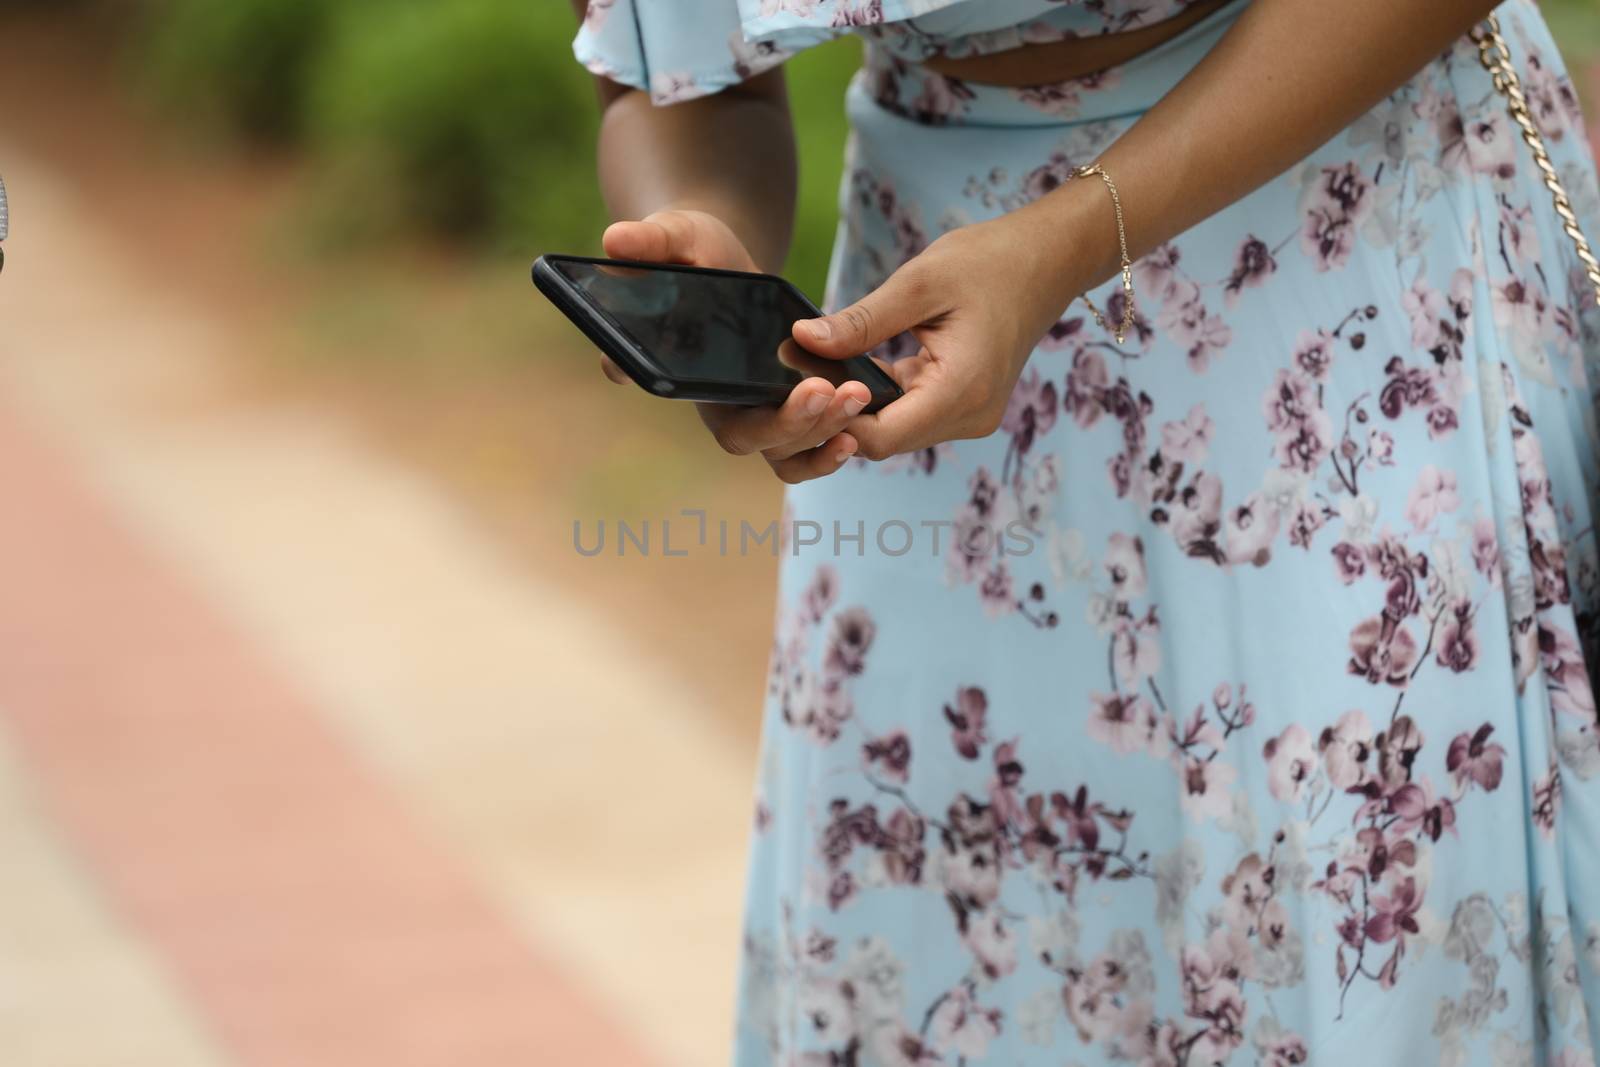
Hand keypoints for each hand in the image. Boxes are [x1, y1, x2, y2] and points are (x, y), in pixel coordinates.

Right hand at [599, 209, 870, 482]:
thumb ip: (652, 240)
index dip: (700, 396)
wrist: (725, 263)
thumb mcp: (675, 234)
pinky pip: (804, 451)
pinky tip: (855, 432)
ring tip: (854, 399)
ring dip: (819, 433)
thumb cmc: (691, 250)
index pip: (673, 391)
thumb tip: (614, 238)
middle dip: (786, 422)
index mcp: (677, 365)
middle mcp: (712, 402)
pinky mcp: (785, 414)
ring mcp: (752, 414)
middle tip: (822, 391)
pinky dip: (828, 450)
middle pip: (744, 436)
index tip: (742, 389)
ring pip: (781, 450)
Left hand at [793, 202, 1098, 460]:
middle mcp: (970, 417)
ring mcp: (970, 416)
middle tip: (796, 373)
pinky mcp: (964, 406)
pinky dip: (880, 396)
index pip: (880, 437)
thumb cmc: (990, 263)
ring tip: (819, 367)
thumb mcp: (918, 284)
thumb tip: (802, 340)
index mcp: (962, 391)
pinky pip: (910, 414)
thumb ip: (860, 321)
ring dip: (858, 405)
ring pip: (894, 431)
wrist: (1046, 260)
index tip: (798, 385)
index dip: (835, 419)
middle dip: (839, 413)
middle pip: (884, 440)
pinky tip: (853, 367)